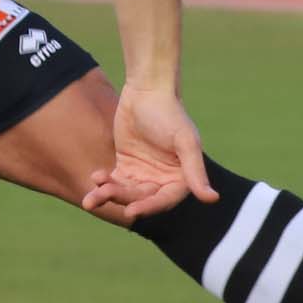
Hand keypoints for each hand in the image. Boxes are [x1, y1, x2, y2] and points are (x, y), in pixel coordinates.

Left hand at [83, 82, 212, 221]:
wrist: (147, 91)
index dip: (148, 207)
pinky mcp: (127, 167)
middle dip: (121, 198)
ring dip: (108, 195)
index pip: (165, 200)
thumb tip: (212, 199)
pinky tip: (95, 178)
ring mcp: (144, 175)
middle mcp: (164, 180)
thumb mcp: (185, 142)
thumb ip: (195, 171)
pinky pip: (114, 182)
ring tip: (90, 199)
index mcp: (182, 178)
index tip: (130, 211)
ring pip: (125, 193)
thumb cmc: (170, 114)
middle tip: (102, 195)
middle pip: (141, 198)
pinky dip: (104, 184)